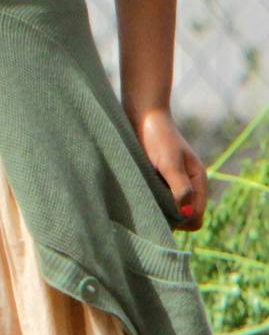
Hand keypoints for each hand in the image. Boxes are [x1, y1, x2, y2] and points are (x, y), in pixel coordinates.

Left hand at [136, 106, 208, 228]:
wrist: (141, 114)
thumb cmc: (157, 136)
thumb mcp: (170, 163)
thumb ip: (180, 188)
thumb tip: (186, 215)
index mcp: (197, 182)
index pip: (195, 217)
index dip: (181, 220)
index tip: (162, 211)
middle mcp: (187, 186)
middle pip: (182, 217)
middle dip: (168, 218)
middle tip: (149, 206)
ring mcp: (171, 183)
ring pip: (168, 210)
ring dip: (157, 209)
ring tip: (142, 197)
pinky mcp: (156, 179)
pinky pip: (156, 199)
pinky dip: (149, 200)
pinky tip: (137, 192)